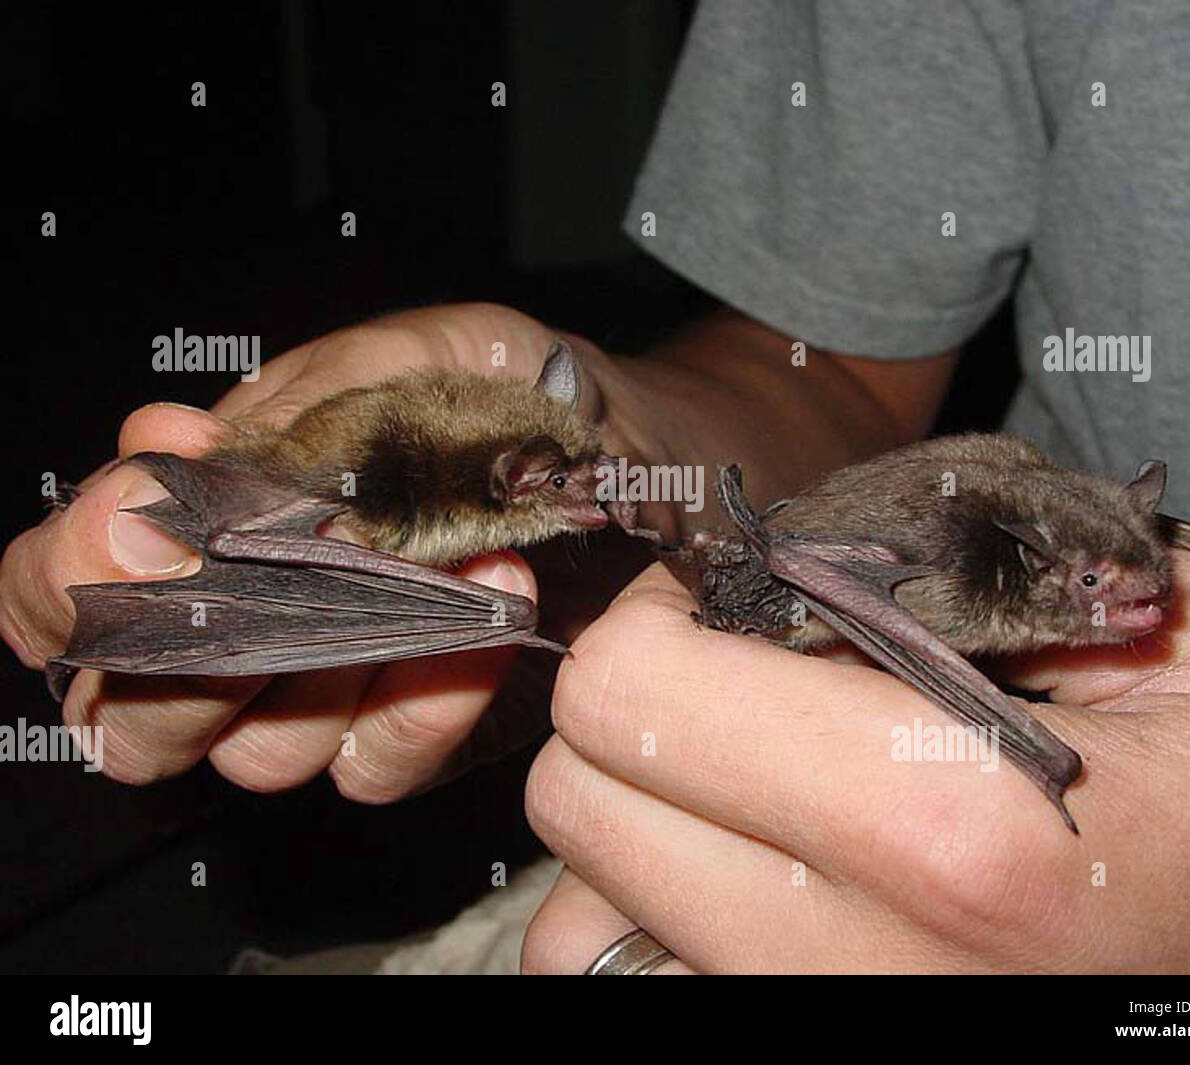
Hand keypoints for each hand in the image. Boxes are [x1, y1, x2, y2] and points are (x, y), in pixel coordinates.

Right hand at [0, 303, 618, 799]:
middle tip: (276, 570)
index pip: (60, 589)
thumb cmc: (505, 390)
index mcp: (202, 527)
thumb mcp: (409, 353)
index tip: (145, 523)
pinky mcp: (415, 737)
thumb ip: (292, 404)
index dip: (72, 576)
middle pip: (130, 711)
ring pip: (258, 753)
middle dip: (191, 653)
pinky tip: (492, 600)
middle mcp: (244, 630)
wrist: (630, 443)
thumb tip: (168, 446)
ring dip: (341, 654)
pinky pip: (376, 761)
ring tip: (444, 559)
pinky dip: (431, 690)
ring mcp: (327, 697)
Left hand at [522, 554, 1189, 972]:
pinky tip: (745, 879)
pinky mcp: (815, 1063)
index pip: (640, 691)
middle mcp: (861, 967)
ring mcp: (823, 1032)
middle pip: (580, 802)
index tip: (722, 607)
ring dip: (629, 833)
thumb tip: (818, 540)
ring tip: (727, 790)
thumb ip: (1014, 566)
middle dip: (631, 714)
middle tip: (720, 685)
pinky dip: (655, 923)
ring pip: (579, 926)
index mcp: (954, 827)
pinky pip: (639, 985)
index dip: (660, 619)